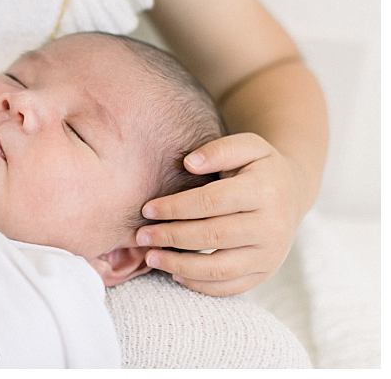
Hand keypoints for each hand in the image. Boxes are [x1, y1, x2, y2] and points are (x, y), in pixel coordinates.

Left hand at [135, 132, 304, 296]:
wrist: (292, 193)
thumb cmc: (258, 166)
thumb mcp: (246, 146)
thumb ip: (218, 150)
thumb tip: (189, 163)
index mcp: (264, 191)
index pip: (211, 202)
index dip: (176, 207)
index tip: (147, 209)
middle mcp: (271, 226)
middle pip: (213, 236)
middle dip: (171, 237)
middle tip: (141, 236)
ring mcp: (271, 254)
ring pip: (220, 268)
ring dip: (180, 266)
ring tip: (151, 258)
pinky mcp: (265, 273)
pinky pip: (230, 287)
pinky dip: (200, 285)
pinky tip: (175, 274)